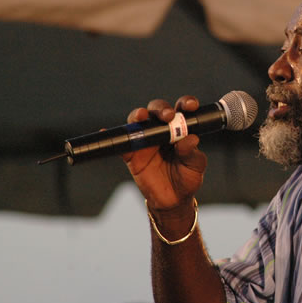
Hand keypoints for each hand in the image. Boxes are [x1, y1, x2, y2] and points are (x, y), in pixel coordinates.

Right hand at [123, 96, 206, 210]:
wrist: (172, 199)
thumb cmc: (187, 178)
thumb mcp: (195, 165)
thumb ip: (192, 152)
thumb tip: (190, 139)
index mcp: (181, 129)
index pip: (183, 110)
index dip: (186, 103)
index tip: (190, 106)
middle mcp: (162, 130)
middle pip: (158, 110)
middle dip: (161, 108)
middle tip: (168, 116)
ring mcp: (146, 140)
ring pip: (139, 121)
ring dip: (138, 115)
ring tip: (140, 116)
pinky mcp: (132, 153)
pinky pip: (121, 142)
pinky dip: (113, 136)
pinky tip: (106, 130)